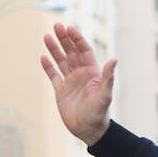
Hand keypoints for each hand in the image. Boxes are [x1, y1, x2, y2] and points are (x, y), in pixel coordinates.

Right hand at [41, 23, 115, 145]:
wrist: (88, 130)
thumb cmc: (99, 113)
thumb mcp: (105, 95)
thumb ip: (108, 77)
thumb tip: (114, 60)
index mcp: (92, 72)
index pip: (84, 50)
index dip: (77, 39)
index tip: (70, 28)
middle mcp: (81, 74)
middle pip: (71, 52)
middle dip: (64, 39)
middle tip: (56, 26)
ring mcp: (70, 82)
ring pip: (61, 60)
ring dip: (54, 49)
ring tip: (46, 36)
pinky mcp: (61, 91)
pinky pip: (53, 75)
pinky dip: (48, 67)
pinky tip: (43, 57)